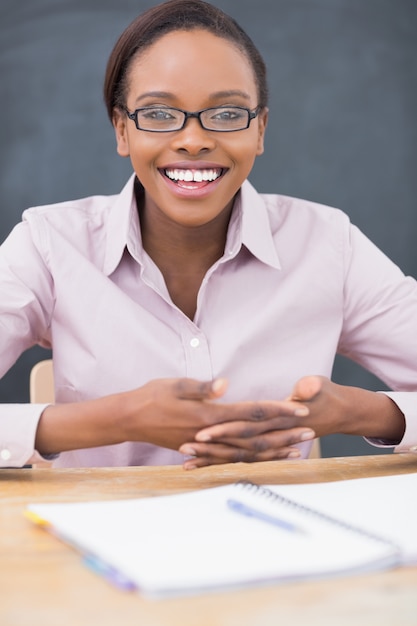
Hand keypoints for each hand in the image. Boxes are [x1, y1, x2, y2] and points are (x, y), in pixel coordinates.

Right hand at [123, 377, 313, 453]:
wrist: (129, 419)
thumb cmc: (151, 397)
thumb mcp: (174, 385)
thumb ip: (201, 387)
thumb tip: (225, 384)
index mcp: (208, 415)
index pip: (250, 413)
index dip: (277, 410)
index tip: (299, 409)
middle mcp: (211, 434)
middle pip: (254, 437)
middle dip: (284, 434)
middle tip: (310, 432)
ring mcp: (206, 446)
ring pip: (246, 453)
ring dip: (273, 451)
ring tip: (297, 450)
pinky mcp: (200, 450)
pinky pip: (231, 459)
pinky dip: (251, 460)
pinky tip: (264, 459)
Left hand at [180, 375, 404, 468]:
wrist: (345, 412)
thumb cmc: (330, 395)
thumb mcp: (323, 385)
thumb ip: (311, 387)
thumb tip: (306, 387)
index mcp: (283, 418)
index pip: (250, 424)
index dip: (227, 428)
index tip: (203, 430)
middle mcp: (274, 434)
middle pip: (238, 444)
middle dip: (212, 446)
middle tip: (185, 446)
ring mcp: (272, 442)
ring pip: (239, 455)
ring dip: (214, 458)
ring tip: (187, 461)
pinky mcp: (269, 446)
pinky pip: (245, 459)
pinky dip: (224, 463)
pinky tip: (202, 466)